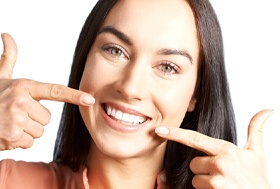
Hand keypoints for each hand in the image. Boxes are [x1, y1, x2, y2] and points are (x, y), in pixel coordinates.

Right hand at [0, 33, 94, 149]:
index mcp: (23, 86)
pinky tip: (7, 133)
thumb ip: (8, 59)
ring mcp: (16, 119)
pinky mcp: (12, 137)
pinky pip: (29, 142)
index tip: (89, 99)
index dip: (74, 95)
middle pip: (47, 118)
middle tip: (16, 114)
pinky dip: (19, 141)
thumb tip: (7, 36)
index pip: (55, 91)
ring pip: (39, 131)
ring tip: (10, 123)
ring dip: (27, 131)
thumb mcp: (0, 78)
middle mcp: (21, 101)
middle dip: (34, 119)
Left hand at [155, 109, 272, 188]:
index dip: (175, 134)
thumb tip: (267, 110)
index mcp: (226, 150)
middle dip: (202, 169)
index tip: (159, 130)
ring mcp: (216, 179)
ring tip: (222, 183)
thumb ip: (256, 130)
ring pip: (195, 178)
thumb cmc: (258, 179)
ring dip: (205, 182)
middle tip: (221, 173)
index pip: (195, 138)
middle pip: (193, 164)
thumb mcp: (257, 153)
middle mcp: (220, 163)